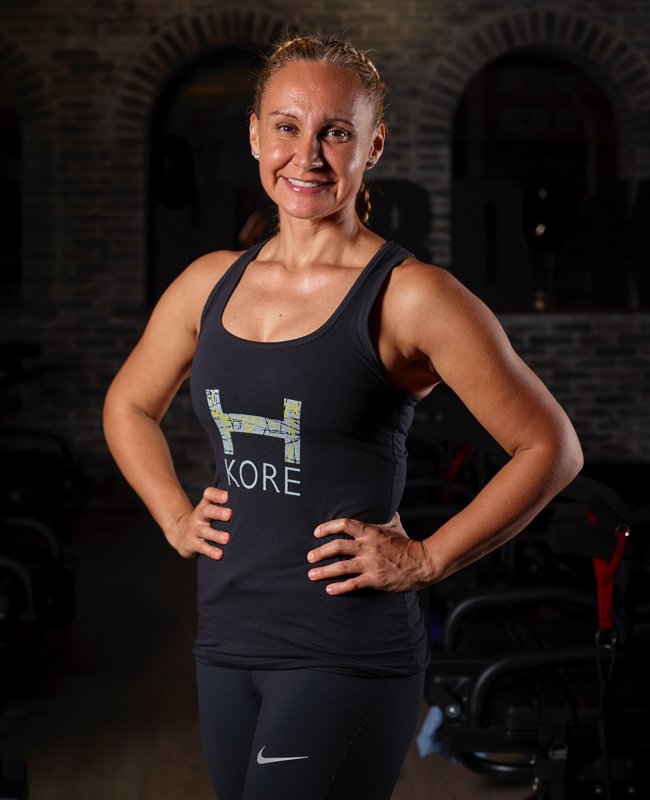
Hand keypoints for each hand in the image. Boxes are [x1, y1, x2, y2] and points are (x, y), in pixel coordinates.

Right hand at [171, 487, 230, 559]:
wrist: (181, 534)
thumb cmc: (205, 520)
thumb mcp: (210, 509)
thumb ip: (225, 505)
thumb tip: (249, 501)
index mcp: (206, 504)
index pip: (209, 494)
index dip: (217, 494)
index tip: (227, 496)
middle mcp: (200, 515)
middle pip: (207, 511)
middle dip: (218, 513)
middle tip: (229, 514)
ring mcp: (195, 529)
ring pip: (205, 531)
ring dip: (216, 535)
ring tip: (227, 538)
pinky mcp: (192, 544)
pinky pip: (202, 547)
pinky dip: (211, 551)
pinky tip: (219, 554)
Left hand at [306, 512, 432, 594]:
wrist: (422, 563)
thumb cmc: (408, 544)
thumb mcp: (396, 526)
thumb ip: (388, 517)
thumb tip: (388, 507)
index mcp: (371, 532)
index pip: (344, 524)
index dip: (328, 526)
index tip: (317, 532)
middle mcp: (368, 547)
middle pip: (337, 546)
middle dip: (320, 552)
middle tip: (309, 557)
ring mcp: (370, 563)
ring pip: (341, 566)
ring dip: (324, 571)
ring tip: (312, 574)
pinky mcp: (375, 579)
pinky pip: (353, 583)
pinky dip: (339, 588)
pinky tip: (329, 590)